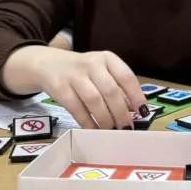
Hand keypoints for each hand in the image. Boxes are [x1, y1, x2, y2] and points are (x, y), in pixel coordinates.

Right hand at [2, 46, 147, 129]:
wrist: (48, 64)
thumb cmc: (83, 71)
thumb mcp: (101, 71)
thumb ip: (116, 85)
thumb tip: (134, 109)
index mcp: (107, 58)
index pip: (126, 76)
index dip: (136, 96)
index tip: (142, 112)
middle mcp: (92, 64)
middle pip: (111, 91)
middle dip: (121, 112)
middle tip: (127, 127)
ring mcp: (74, 75)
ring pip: (94, 100)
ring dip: (105, 119)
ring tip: (112, 131)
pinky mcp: (59, 87)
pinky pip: (76, 109)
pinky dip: (87, 122)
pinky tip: (94, 131)